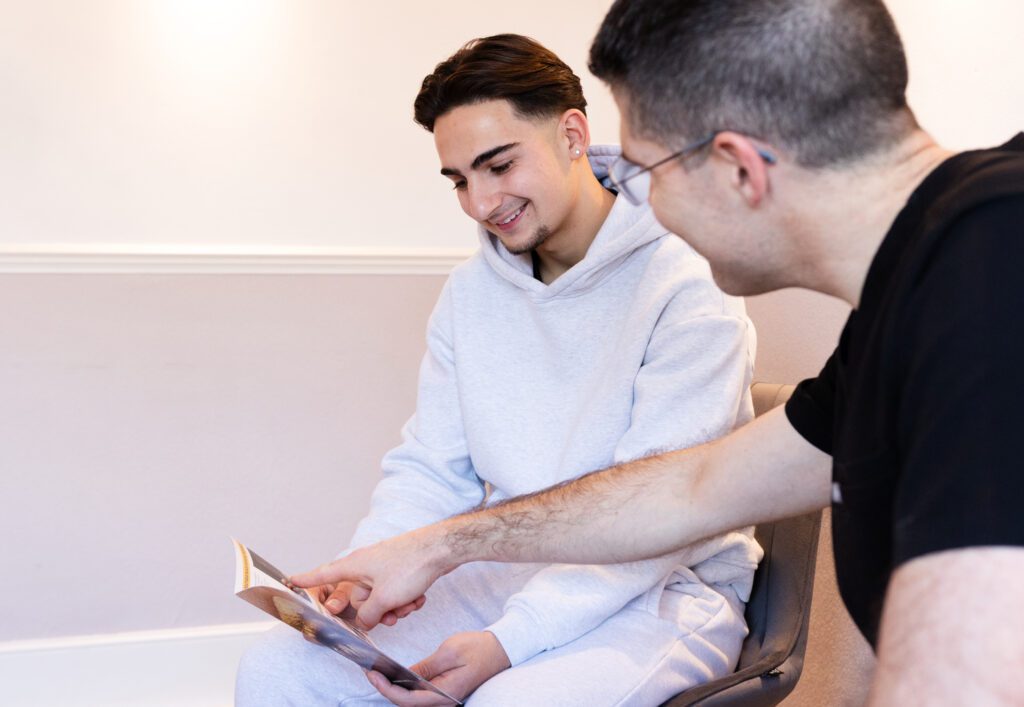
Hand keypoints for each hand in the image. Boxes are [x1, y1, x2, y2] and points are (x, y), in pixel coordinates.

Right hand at [290, 525, 452, 629]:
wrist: (442, 549)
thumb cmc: (410, 565)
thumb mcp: (384, 598)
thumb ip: (368, 615)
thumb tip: (363, 621)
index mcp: (355, 565)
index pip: (324, 575)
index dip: (306, 581)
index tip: (290, 582)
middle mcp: (366, 565)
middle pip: (358, 597)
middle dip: (375, 611)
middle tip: (390, 616)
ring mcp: (383, 567)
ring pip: (379, 598)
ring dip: (394, 608)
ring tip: (409, 605)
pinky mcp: (398, 570)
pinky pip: (394, 593)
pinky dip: (405, 600)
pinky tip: (419, 598)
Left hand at [366, 631, 510, 705]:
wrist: (500, 649)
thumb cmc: (478, 649)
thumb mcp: (449, 652)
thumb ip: (426, 667)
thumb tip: (404, 676)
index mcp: (444, 694)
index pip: (407, 700)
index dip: (386, 688)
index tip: (372, 674)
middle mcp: (442, 701)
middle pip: (406, 703)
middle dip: (385, 689)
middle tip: (370, 672)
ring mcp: (443, 697)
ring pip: (412, 701)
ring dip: (394, 688)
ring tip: (378, 672)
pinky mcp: (443, 691)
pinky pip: (420, 694)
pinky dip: (405, 685)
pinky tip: (396, 674)